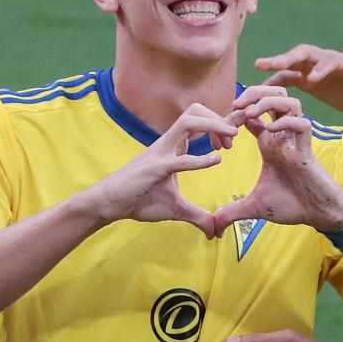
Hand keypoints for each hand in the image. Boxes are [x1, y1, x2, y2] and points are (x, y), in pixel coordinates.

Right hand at [81, 103, 237, 236]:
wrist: (109, 203)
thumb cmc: (139, 199)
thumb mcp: (176, 208)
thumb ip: (197, 216)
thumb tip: (214, 231)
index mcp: (173, 146)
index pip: (198, 120)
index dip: (219, 121)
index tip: (233, 135)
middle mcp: (167, 143)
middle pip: (194, 111)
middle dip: (218, 118)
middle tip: (232, 139)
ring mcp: (161, 153)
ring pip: (187, 121)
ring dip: (212, 126)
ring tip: (228, 141)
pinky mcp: (155, 168)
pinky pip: (180, 159)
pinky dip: (200, 159)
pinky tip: (216, 161)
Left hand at [212, 86, 342, 235]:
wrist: (318, 215)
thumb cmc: (292, 205)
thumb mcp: (255, 207)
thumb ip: (233, 211)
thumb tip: (214, 225)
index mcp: (270, 143)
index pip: (252, 113)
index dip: (235, 115)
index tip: (221, 135)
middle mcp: (283, 136)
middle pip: (273, 95)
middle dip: (254, 93)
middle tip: (235, 106)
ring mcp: (296, 141)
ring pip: (289, 101)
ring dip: (269, 101)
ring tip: (251, 114)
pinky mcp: (307, 151)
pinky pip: (302, 125)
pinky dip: (287, 122)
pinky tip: (271, 131)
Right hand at [255, 45, 342, 133]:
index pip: (333, 62)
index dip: (322, 69)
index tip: (310, 80)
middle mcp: (329, 60)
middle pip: (308, 54)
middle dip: (290, 57)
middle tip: (272, 64)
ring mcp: (317, 67)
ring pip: (295, 61)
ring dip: (277, 64)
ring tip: (258, 66)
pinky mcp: (308, 78)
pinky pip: (290, 76)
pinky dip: (277, 81)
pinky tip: (262, 89)